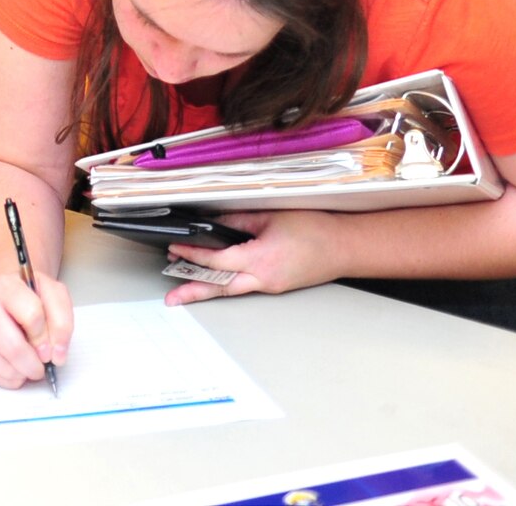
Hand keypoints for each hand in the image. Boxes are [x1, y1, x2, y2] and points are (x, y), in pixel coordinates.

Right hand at [0, 270, 73, 388]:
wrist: (10, 295)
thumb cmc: (33, 296)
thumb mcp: (55, 296)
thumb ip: (62, 322)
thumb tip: (57, 356)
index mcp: (7, 287)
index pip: (32, 316)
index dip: (46, 337)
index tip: (52, 347)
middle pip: (12, 347)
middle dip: (33, 365)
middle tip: (42, 366)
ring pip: (1, 364)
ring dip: (22, 374)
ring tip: (31, 367)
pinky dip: (9, 379)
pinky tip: (18, 370)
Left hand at [161, 210, 342, 306]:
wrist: (344, 247)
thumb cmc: (314, 229)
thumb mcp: (270, 217)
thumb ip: (238, 221)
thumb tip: (213, 223)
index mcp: (260, 260)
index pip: (217, 260)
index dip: (193, 254)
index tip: (175, 248)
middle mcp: (263, 279)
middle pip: (220, 287)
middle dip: (193, 291)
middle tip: (171, 297)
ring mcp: (270, 286)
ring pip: (231, 290)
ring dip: (206, 290)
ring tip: (184, 293)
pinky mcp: (276, 286)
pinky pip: (245, 286)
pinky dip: (226, 284)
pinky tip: (214, 280)